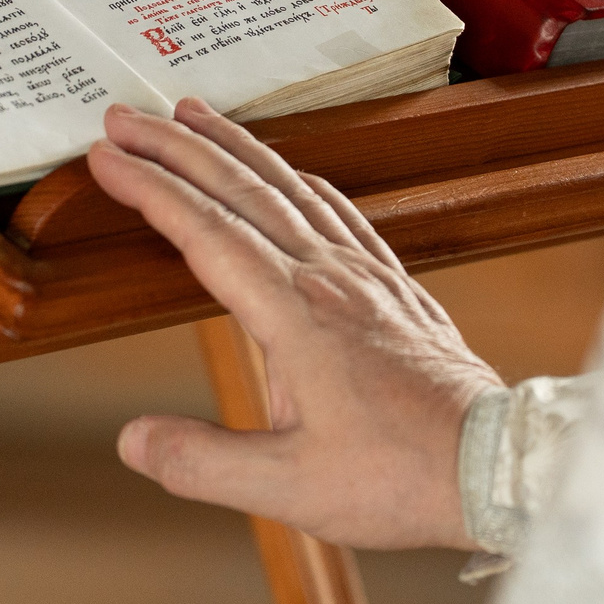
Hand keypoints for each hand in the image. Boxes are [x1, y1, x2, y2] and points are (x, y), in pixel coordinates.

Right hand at [87, 98, 502, 550]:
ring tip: (193, 116)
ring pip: (290, 187)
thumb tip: (132, 439)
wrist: (495, 466)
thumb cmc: (400, 478)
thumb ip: (203, 461)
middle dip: (178, 147)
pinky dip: (300, 178)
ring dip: (235, 147)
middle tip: (126, 117)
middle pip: (242, 191)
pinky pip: (340, 210)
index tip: (108, 157)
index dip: (152, 189)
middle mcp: (330, 279)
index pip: (207, 233)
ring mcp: (367, 276)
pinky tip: (291, 172)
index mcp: (296, 316)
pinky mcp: (395, 286)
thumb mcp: (288, 487)